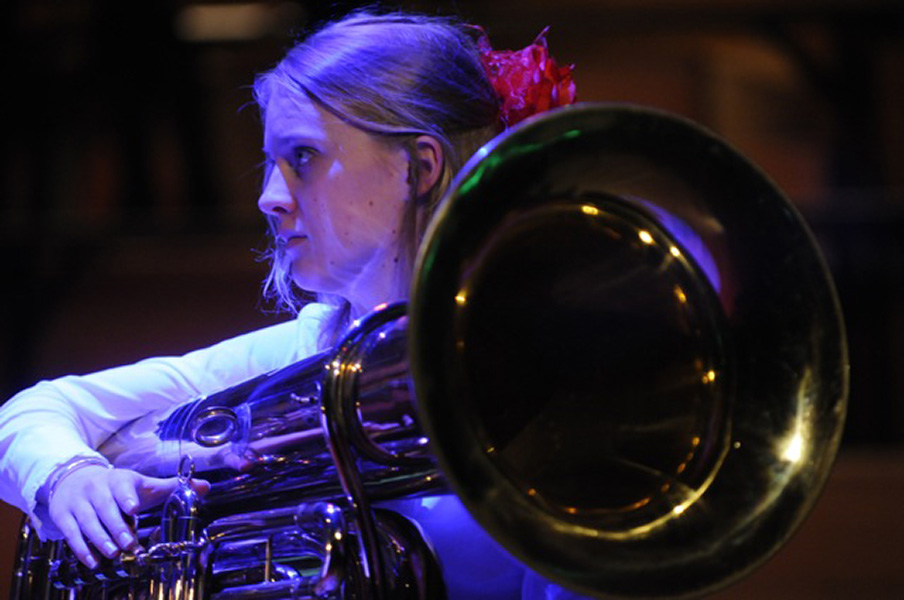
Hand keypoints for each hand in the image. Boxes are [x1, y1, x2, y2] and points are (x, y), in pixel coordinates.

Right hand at [48, 465, 209, 567]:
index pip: (122, 487)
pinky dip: (82, 549)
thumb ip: (171, 487)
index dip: (127, 497)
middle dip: (117, 527)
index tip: (134, 508)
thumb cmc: (117, 486)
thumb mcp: (142, 484)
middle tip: (128, 544)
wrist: (74, 478)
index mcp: (119, 480)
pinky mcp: (63, 516)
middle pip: (105, 509)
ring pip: (88, 522)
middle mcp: (96, 490)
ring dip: (100, 540)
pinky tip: (94, 561)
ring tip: (113, 553)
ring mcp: (78, 503)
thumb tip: (206, 487)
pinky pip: (72, 534)